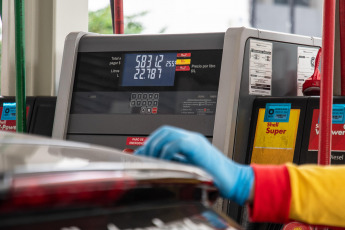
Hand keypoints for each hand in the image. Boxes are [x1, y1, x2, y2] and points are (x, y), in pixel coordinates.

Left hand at [135, 126, 253, 204]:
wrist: (232, 181)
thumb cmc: (213, 178)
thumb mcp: (188, 168)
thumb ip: (174, 163)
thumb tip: (155, 164)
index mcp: (189, 142)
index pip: (165, 134)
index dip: (151, 142)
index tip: (142, 154)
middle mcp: (191, 138)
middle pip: (164, 131)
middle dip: (150, 142)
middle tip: (144, 156)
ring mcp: (195, 141)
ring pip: (168, 133)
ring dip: (156, 146)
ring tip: (152, 159)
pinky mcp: (198, 147)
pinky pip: (178, 143)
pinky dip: (167, 151)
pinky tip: (165, 160)